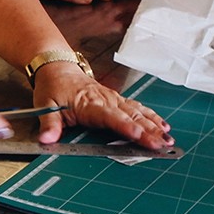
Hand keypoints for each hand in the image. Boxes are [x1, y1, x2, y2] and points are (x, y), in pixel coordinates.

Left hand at [32, 61, 172, 150]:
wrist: (58, 68)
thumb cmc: (53, 88)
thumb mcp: (44, 105)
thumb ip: (49, 124)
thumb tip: (47, 139)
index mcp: (89, 103)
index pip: (110, 117)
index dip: (125, 126)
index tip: (139, 135)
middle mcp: (106, 100)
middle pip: (130, 116)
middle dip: (148, 131)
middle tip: (163, 144)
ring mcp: (114, 99)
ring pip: (138, 112)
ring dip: (154, 125)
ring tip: (168, 138)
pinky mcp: (118, 100)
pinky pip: (138, 108)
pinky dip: (152, 117)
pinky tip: (164, 126)